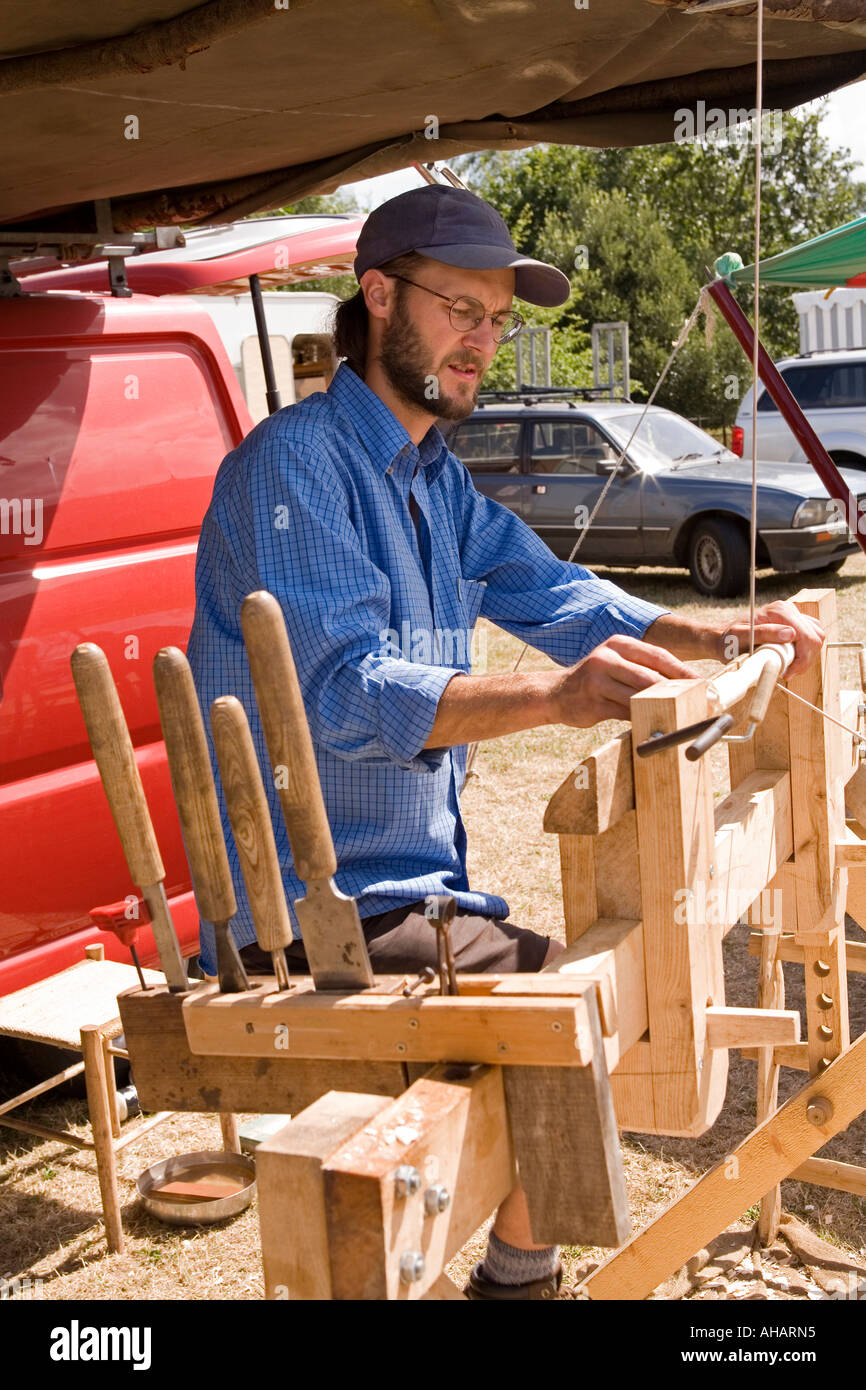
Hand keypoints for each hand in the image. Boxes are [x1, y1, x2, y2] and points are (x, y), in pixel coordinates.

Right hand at [549, 635, 700, 726]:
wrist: (555, 693)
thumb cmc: (596, 680)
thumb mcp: (617, 664)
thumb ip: (643, 670)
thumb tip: (682, 687)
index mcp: (618, 644)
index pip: (659, 656)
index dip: (683, 671)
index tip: (702, 684)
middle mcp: (606, 658)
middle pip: (650, 677)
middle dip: (676, 692)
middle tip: (697, 703)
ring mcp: (597, 681)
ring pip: (638, 696)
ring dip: (661, 708)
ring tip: (681, 716)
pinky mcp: (592, 703)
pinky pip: (624, 713)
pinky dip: (642, 720)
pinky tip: (654, 724)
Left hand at [722, 600, 824, 676]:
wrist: (723, 638)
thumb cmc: (729, 640)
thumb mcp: (740, 638)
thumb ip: (764, 634)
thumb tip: (790, 634)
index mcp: (780, 611)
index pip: (807, 636)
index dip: (802, 659)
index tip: (787, 673)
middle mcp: (789, 610)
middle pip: (815, 637)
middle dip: (805, 660)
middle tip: (788, 674)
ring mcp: (793, 617)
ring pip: (816, 638)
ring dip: (806, 657)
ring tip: (788, 669)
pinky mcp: (794, 625)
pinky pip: (810, 639)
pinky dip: (804, 653)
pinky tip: (790, 661)